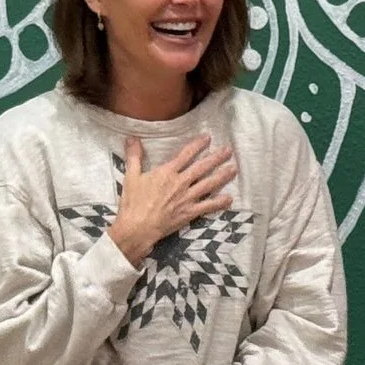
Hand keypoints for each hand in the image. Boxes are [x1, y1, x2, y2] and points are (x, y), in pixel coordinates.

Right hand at [108, 135, 235, 264]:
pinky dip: (219, 202)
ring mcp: (187, 198)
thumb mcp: (131, 176)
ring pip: (209, 184)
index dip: (198, 145)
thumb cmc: (133, 202)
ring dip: (222, 176)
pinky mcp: (190, 213)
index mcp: (167, 172)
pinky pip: (208, 206)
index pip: (186, 154)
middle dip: (216, 158)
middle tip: (228, 151)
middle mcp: (181, 182)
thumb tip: (132, 137)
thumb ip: (134, 156)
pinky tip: (229, 199)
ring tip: (234, 169)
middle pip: (202, 167)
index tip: (208, 138)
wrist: (138, 227)